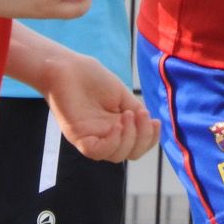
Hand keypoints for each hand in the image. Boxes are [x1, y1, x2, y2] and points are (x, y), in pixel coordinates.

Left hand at [43, 51, 159, 162]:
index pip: (137, 144)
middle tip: (140, 114)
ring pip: (116, 155)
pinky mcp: (77, 136)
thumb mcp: (121, 95)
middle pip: (130, 153)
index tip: (156, 121)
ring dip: (129, 138)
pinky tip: (115, 126)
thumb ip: (135, 111)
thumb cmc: (92, 77)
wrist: (68, 67)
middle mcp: (106, 135)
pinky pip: (96, 152)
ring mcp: (92, 137)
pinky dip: (111, 143)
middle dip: (143, 138)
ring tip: (127, 115)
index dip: (150, 139)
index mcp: (118, 126)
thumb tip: (150, 124)